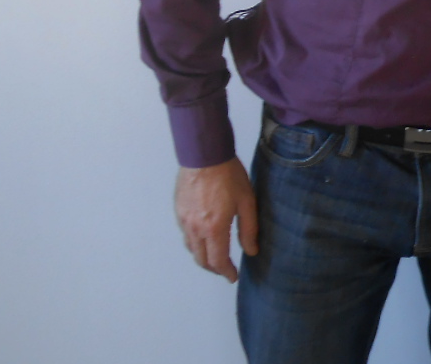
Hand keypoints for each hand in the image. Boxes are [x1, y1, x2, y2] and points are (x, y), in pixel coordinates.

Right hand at [175, 157, 258, 282]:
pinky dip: (194, 242)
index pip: (218, 260)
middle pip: (201, 259)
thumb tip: (251, 251)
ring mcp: (184, 220)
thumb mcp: (247, 201)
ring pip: (191, 248)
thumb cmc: (228, 175)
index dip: (226, 272)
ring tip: (214, 255)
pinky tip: (203, 236)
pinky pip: (185, 234)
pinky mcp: (178, 211)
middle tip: (224, 269)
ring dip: (202, 256)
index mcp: (214, 228)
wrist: (204, 154)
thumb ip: (249, 229)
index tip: (232, 277)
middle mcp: (195, 228)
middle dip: (214, 268)